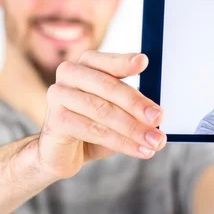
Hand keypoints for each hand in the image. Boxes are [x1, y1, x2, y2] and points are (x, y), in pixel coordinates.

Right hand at [37, 51, 166, 178]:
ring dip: (133, 128)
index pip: (107, 60)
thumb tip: (157, 113)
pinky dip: (120, 142)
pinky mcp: (55, 121)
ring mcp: (58, 96)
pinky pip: (92, 130)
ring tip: (154, 141)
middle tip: (159, 118)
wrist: (63, 153)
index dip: (124, 62)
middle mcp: (69, 74)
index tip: (143, 62)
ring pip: (102, 111)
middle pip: (107, 86)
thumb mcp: (117, 111)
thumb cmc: (94, 126)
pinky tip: (139, 150)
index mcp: (87, 64)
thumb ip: (133, 106)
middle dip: (136, 104)